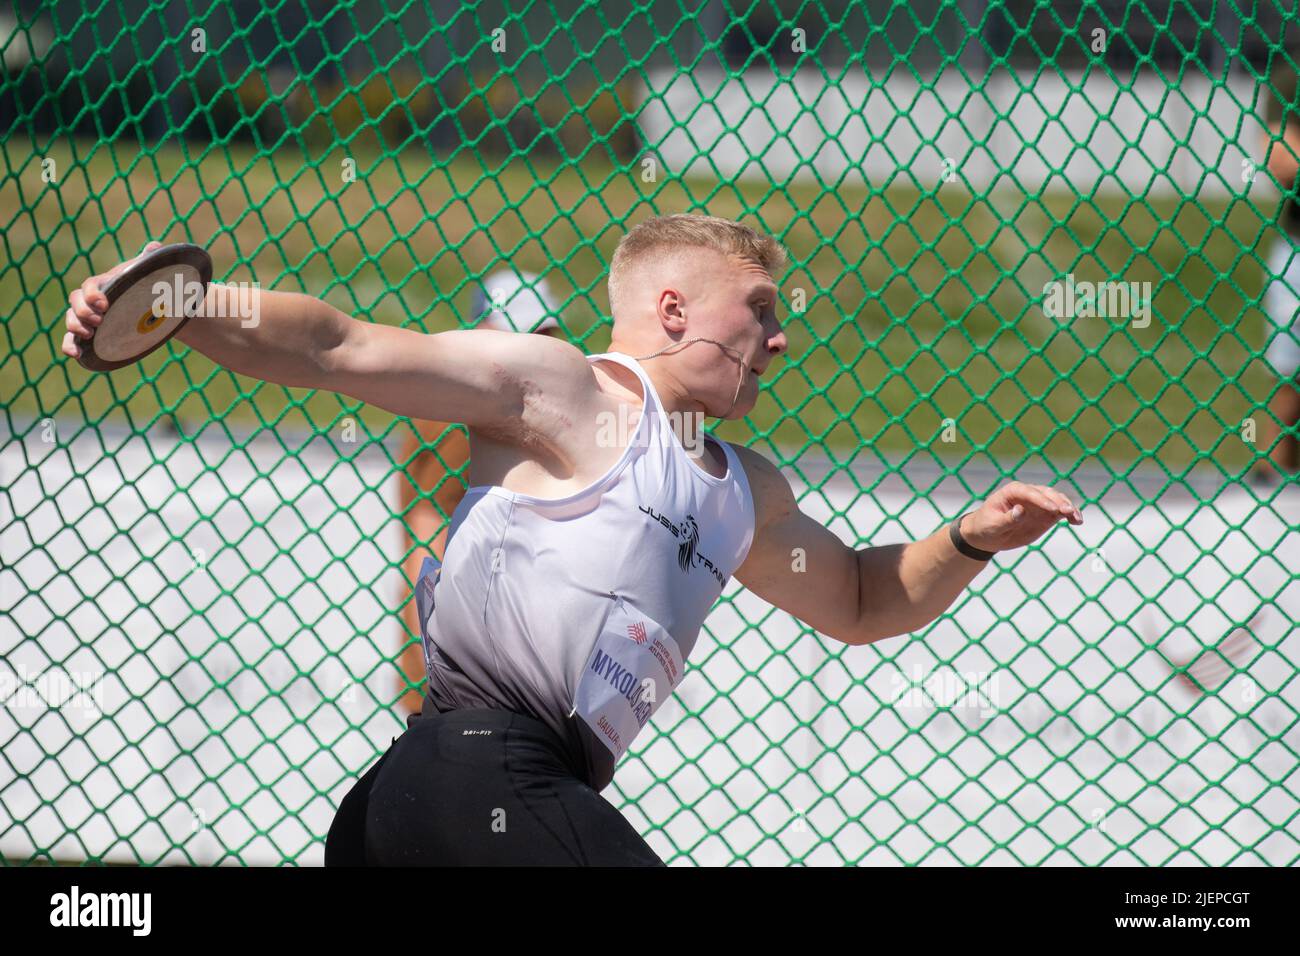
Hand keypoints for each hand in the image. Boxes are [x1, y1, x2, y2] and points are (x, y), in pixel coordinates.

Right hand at [60, 241, 163, 359]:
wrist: (149, 309)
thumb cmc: (144, 289)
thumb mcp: (148, 275)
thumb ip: (149, 261)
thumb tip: (156, 246)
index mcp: (103, 284)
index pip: (90, 285)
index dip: (93, 294)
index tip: (104, 304)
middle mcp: (90, 301)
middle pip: (74, 301)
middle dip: (83, 311)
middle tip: (100, 321)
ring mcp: (87, 318)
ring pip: (70, 319)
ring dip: (75, 327)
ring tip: (89, 335)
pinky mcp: (88, 335)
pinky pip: (70, 340)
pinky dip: (69, 346)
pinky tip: (77, 354)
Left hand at [961, 481, 1082, 553]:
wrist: (987, 535)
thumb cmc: (986, 526)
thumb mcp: (993, 524)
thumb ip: (1008, 518)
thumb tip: (1021, 510)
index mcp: (1013, 491)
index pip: (1030, 492)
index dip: (1042, 500)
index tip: (1053, 509)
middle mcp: (1028, 494)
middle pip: (1047, 494)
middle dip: (1058, 502)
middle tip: (1067, 512)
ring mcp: (1039, 504)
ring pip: (1057, 501)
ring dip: (1068, 507)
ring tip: (1076, 518)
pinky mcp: (1045, 515)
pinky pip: (1061, 513)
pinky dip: (1070, 515)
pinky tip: (1077, 521)